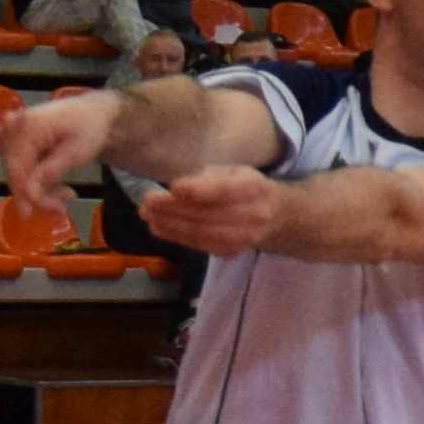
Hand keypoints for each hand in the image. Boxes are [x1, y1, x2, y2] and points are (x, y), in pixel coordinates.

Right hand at [0, 89, 118, 200]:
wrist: (95, 113)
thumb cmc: (90, 128)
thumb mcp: (77, 152)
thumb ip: (52, 171)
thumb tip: (29, 190)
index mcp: (29, 124)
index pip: (16, 166)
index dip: (22, 193)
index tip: (29, 214)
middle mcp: (16, 127)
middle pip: (14, 171)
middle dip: (35, 194)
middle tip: (60, 208)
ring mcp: (15, 135)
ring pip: (17, 173)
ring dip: (39, 189)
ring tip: (66, 194)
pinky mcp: (19, 143)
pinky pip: (22, 169)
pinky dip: (38, 182)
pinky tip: (59, 188)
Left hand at [141, 161, 281, 255]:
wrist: (276, 216)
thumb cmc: (245, 186)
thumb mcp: (233, 171)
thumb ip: (208, 178)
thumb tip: (177, 189)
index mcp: (254, 187)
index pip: (225, 190)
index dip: (199, 190)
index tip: (173, 187)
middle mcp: (253, 214)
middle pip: (208, 214)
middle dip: (174, 209)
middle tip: (147, 202)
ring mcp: (243, 237)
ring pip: (202, 232)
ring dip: (170, 225)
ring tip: (147, 215)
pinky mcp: (232, 251)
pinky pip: (200, 244)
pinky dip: (176, 236)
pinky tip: (158, 227)